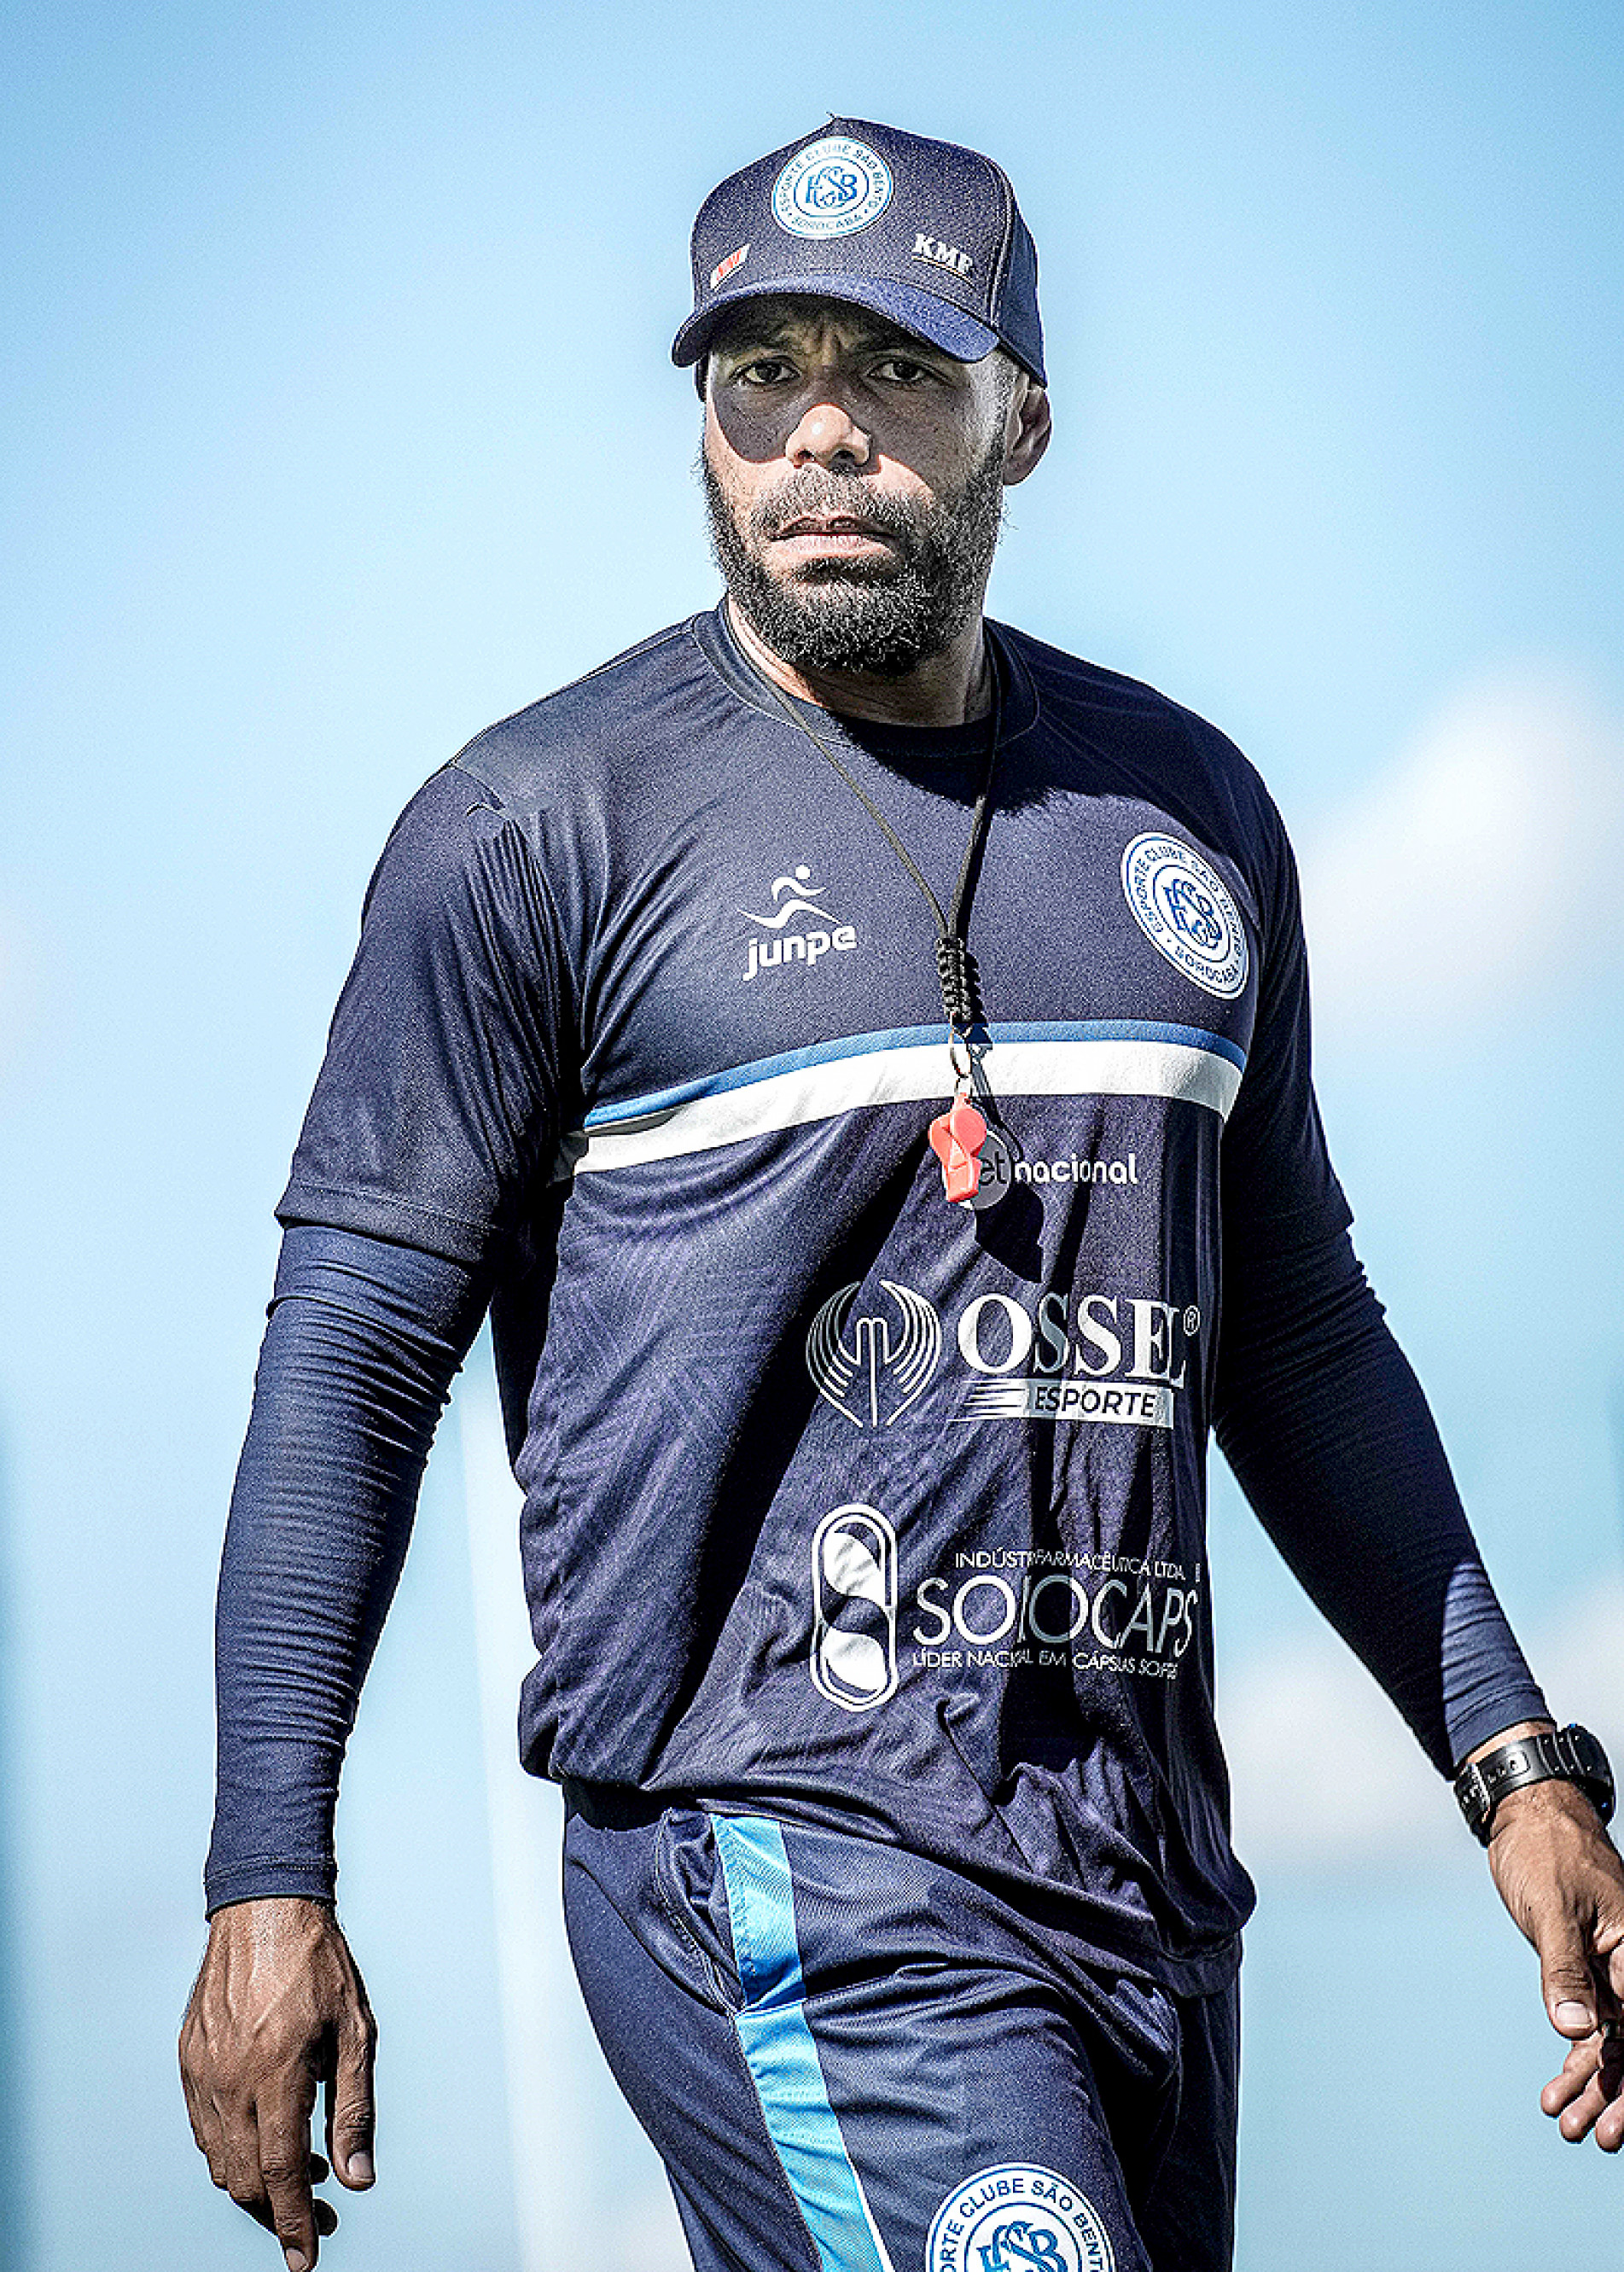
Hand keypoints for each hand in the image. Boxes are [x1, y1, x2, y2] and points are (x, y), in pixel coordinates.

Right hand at [179, 1896, 376, 2267]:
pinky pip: (205, 2129)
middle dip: (280, 2212)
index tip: (306, 2262)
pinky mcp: (189, 2061)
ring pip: (219, 2161)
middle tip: (322, 2215)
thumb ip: (354, 2110)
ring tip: (305, 2171)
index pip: (279, 2175)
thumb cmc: (320, 1966)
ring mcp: (203, 2073)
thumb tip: (359, 2179)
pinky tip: (267, 2137)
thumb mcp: (357, 2033)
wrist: (264, 1909)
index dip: (294, 2225)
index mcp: (277, 2074)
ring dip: (256, 2184)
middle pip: (244, 2181)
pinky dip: (232, 2151)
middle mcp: (231, 2081)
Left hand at [1485, 1775, 1623, 2150]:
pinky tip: (1554, 2090)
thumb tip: (1575, 2029)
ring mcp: (1612, 1970)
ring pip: (1611, 2040)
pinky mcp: (1587, 1970)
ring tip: (1563, 2123)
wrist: (1531, 1815)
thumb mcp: (1552, 1908)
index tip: (1617, 2121)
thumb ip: (1565, 1969)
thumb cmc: (1546, 1851)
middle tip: (1590, 2136)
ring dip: (1591, 2083)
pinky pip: (1588, 2022)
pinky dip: (1574, 2056)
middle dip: (1616, 2093)